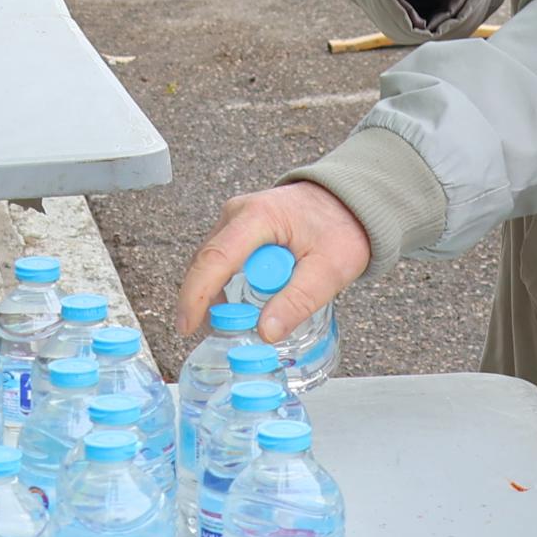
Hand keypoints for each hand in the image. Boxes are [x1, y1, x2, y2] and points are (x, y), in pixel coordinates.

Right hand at [179, 183, 370, 346]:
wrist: (349, 201)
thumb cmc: (341, 227)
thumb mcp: (329, 271)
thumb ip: (297, 301)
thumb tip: (265, 333)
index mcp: (258, 218)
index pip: (214, 259)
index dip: (195, 296)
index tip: (186, 326)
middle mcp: (238, 213)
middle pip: (206, 263)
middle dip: (204, 301)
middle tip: (215, 335)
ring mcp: (236, 218)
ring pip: (212, 263)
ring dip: (219, 293)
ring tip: (236, 322)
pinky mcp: (240, 228)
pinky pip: (223, 260)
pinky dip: (228, 283)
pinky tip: (241, 304)